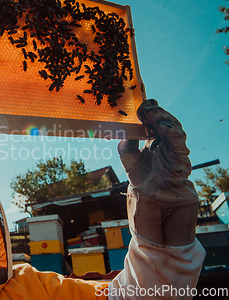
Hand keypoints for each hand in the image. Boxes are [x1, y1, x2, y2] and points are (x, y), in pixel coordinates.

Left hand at [118, 100, 197, 246]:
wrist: (152, 203)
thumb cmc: (142, 180)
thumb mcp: (129, 161)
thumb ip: (126, 147)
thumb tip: (123, 134)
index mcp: (153, 140)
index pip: (154, 120)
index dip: (150, 110)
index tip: (142, 102)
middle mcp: (165, 143)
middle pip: (165, 121)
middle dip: (156, 112)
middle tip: (146, 106)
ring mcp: (175, 151)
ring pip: (174, 129)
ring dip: (163, 119)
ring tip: (151, 113)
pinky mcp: (181, 160)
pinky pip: (179, 143)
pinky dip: (172, 133)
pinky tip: (162, 126)